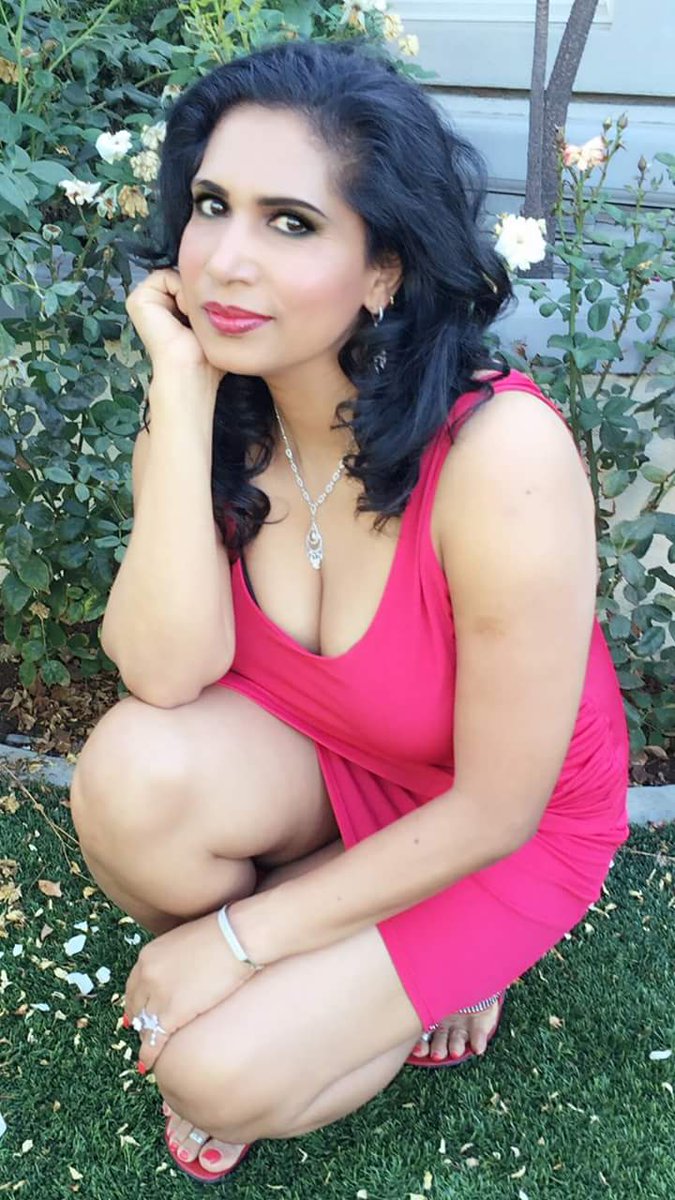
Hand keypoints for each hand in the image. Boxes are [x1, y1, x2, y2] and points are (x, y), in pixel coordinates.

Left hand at [123, 909, 254, 1072]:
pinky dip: (149, 1055)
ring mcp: (157, 995)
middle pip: (136, 1008)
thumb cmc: (221, 935)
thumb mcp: (185, 941)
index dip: (137, 1003)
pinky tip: (147, 1065)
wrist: (235, 937)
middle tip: (146, 1033)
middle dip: (140, 1022)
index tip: (139, 1014)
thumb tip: (179, 972)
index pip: (133, 987)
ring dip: (147, 1038)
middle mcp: (146, 975)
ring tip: (150, 1050)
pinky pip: (154, 1040)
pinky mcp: (172, 1012)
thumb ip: (173, 959)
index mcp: (147, 956)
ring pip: (145, 1026)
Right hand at [125, 267, 224, 397]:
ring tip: (192, 319)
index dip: (203, 291)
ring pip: (177, 275)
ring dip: (192, 294)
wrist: (191, 368)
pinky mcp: (137, 299)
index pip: (189, 281)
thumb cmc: (204, 354)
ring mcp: (142, 299)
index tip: (208, 313)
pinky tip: (183, 314)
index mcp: (166, 307)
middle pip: (183, 276)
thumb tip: (214, 276)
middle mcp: (153, 302)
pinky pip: (166, 277)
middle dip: (198, 291)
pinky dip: (181, 292)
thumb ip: (205, 296)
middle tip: (199, 318)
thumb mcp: (208, 318)